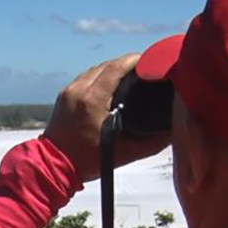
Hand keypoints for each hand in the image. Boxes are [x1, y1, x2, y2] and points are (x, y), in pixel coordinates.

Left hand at [44, 54, 170, 182]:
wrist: (54, 167)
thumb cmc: (88, 162)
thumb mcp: (125, 153)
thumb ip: (151, 143)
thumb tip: (173, 132)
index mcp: (92, 100)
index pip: (117, 67)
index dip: (136, 60)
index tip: (152, 61)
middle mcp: (79, 90)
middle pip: (107, 65)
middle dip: (127, 64)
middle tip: (145, 69)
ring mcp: (69, 91)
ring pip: (95, 69)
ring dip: (113, 69)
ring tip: (131, 75)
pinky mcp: (64, 96)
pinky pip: (85, 78)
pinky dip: (100, 77)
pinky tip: (111, 84)